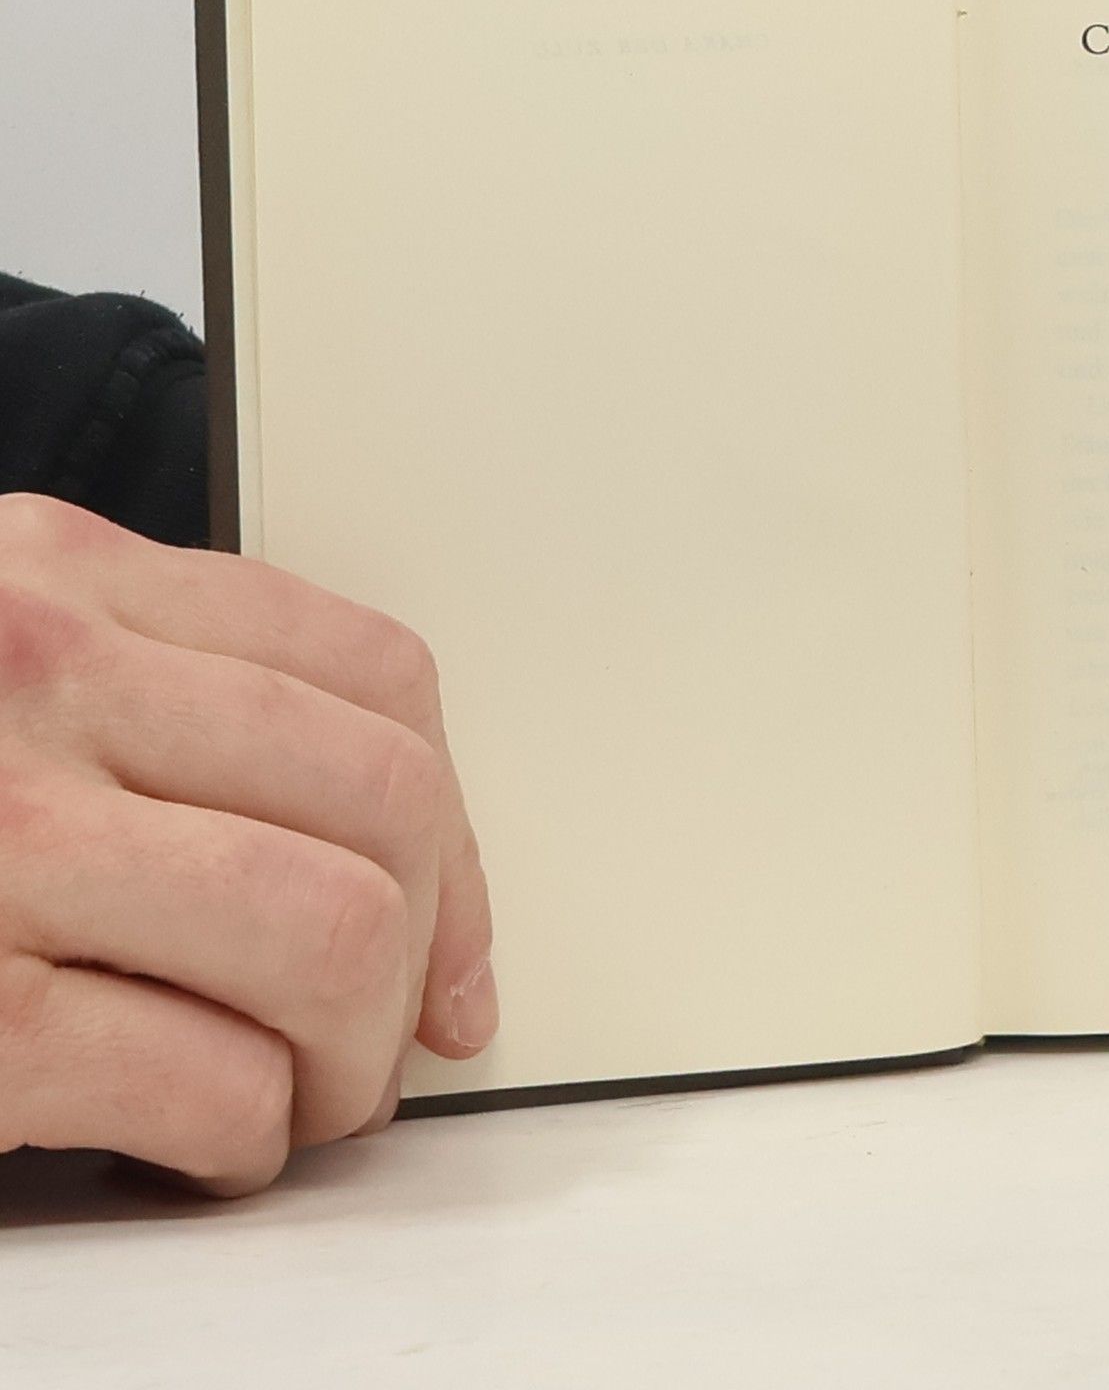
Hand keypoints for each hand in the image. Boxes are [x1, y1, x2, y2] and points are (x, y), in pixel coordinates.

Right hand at [0, 494, 496, 1193]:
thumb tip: (401, 861)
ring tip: (305, 1090)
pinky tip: (208, 1137)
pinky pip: (207, 1082)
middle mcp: (33, 680)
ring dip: (351, 1052)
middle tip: (384, 1030)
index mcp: (61, 580)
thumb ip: (164, 702)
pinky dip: (246, 1136)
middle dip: (425, 947)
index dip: (457, 827)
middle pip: (384, 803)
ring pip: (330, 935)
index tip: (456, 925)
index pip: (376, 677)